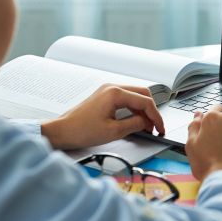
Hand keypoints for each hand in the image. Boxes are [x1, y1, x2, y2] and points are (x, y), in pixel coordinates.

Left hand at [42, 84, 164, 149]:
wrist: (62, 131)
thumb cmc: (81, 131)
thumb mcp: (114, 132)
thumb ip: (135, 125)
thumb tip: (147, 123)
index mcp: (115, 93)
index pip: (144, 101)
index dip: (155, 116)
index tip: (160, 128)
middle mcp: (112, 88)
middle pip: (142, 94)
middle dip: (151, 111)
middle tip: (155, 127)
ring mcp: (107, 91)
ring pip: (135, 96)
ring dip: (143, 110)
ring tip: (145, 127)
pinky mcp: (104, 97)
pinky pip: (126, 99)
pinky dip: (133, 109)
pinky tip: (134, 121)